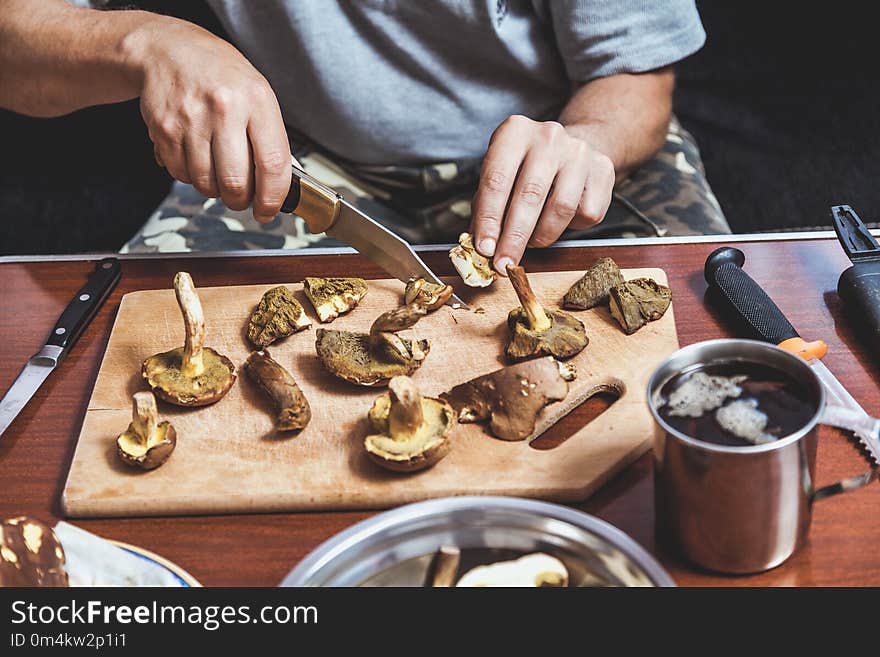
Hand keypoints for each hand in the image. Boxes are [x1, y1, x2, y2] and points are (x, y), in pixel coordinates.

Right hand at [128, 17, 291, 221]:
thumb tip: (283, 183)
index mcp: (256, 100)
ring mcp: (191, 120)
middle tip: (242, 197)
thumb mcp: (258, 93)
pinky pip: (182, 174)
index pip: (272, 164)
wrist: (168, 50)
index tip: (269, 210)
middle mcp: (224, 109)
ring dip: (215, 190)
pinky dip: (191, 176)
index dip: (272, 198)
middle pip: (236, 182)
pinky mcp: (165, 130)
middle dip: (241, 200)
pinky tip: (197, 158)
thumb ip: (272, 137)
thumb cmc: (220, 74)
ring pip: (207, 184)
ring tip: (218, 171)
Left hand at [471, 115, 614, 273]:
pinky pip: (586, 213)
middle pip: (529, 196)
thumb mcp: (500, 175)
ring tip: (531, 242)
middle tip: (504, 264)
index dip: (489, 220)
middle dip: (514, 238)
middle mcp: (548, 136)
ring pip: (561, 208)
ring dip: (542, 236)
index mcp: (514, 131)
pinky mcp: (603, 171)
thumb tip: (480, 248)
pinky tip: (560, 221)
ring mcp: (579, 152)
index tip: (484, 249)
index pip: (496, 181)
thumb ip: (486, 207)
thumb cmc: (528, 167)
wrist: (577, 145)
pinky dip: (570, 228)